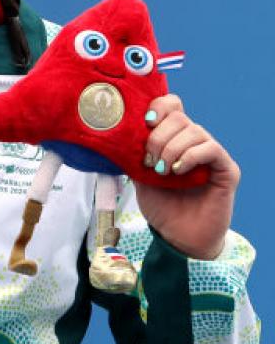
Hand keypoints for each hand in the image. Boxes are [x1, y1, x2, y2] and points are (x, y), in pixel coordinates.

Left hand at [133, 94, 240, 259]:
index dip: (159, 106)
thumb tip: (118, 136)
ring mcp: (211, 154)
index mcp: (173, 138)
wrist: (179, 238)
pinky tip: (178, 171)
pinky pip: (211, 149)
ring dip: (171, 149)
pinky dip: (190, 156)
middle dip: (158, 136)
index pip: (172, 105)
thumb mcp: (139, 178)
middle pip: (179, 116)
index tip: (145, 122)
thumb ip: (134, 155)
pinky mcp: (226, 169)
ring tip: (161, 171)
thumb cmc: (162, 208)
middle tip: (149, 161)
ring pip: (194, 131)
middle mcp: (194, 141)